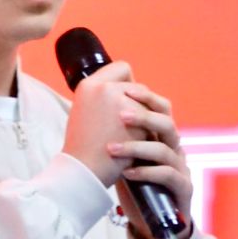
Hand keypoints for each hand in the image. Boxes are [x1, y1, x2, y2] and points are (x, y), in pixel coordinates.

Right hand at [62, 60, 138, 184]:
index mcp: (88, 85)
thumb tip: (134, 92)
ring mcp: (121, 101)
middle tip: (124, 127)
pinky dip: (147, 133)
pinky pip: (153, 120)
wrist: (84, 170)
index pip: (122, 68)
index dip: (128, 83)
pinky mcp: (137, 117)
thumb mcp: (85, 112)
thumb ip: (105, 98)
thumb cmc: (84, 147)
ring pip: (149, 103)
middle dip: (138, 105)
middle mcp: (104, 88)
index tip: (124, 100)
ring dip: (144, 118)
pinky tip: (133, 143)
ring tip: (127, 136)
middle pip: (140, 87)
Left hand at [106, 82, 195, 238]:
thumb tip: (94, 107)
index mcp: (162, 138)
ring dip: (137, 147)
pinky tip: (126, 172)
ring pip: (166, 150)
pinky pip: (168, 175)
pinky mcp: (182, 189)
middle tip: (121, 115)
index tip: (124, 90)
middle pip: (167, 124)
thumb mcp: (123, 156)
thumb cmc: (135, 185)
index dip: (147, 98)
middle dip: (145, 117)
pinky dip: (146, 171)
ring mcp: (181, 169)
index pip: (161, 109)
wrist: (150, 220)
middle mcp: (175, 150)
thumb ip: (117, 135)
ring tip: (111, 149)